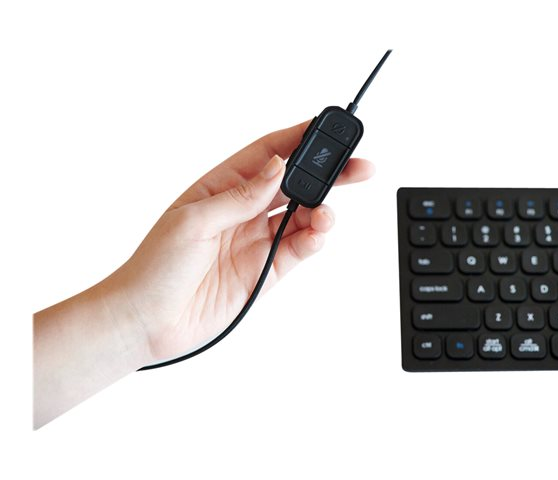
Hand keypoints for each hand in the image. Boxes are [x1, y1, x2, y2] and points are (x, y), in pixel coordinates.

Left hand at [105, 120, 374, 364]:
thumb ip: (240, 196)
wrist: (146, 322)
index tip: (328, 129)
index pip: (268, 154)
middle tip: (357, 168)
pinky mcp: (264, 270)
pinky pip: (297, 249)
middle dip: (327, 174)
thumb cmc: (155, 268)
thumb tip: (277, 167)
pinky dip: (313, 240)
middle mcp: (243, 211)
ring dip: (321, 211)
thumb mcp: (193, 221)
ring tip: (326, 215)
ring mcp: (256, 240)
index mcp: (221, 188)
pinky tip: (318, 233)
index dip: (299, 138)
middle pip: (294, 183)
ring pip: (302, 217)